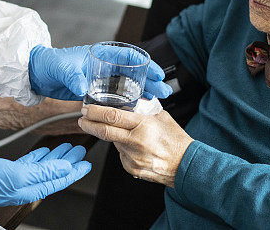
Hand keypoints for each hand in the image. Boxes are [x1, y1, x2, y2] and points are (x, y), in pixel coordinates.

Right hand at [0, 143, 91, 208]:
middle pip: (55, 172)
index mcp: (32, 188)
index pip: (60, 179)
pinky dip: (39, 156)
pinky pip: (30, 164)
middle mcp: (27, 185)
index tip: (87, 163)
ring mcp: (18, 178)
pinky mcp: (9, 172)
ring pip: (44, 166)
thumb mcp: (19, 174)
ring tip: (67, 148)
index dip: (75, 171)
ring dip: (56, 157)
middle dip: (69, 161)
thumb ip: (44, 172)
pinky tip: (43, 151)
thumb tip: (65, 168)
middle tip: (80, 151)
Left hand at [28, 44, 172, 100]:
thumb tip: (81, 86)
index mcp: (99, 54)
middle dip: (150, 79)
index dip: (144, 63)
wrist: (37, 74)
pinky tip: (140, 106)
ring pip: (129, 83)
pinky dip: (130, 100)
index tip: (156, 72)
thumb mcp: (60, 68)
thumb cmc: (48, 64)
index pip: (127, 55)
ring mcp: (101, 78)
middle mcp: (104, 66)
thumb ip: (71, 76)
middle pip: (133, 71)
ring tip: (159, 99)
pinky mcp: (97, 90)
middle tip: (164, 90)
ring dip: (144, 90)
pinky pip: (118, 95)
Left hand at [78, 105, 192, 187]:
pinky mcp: (132, 169)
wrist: (186, 165)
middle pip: (105, 131)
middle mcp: (136, 143)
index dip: (95, 112)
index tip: (86, 108)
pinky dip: (123, 148)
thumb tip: (131, 101)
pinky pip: (121, 154)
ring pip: (114, 143)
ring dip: (112, 136)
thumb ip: (144, 109)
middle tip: (82, 119)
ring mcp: (133, 158)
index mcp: (143, 126)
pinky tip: (135, 147)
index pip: (112, 116)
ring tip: (125, 133)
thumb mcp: (161, 117)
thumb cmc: (177, 141)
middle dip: (90, 124)